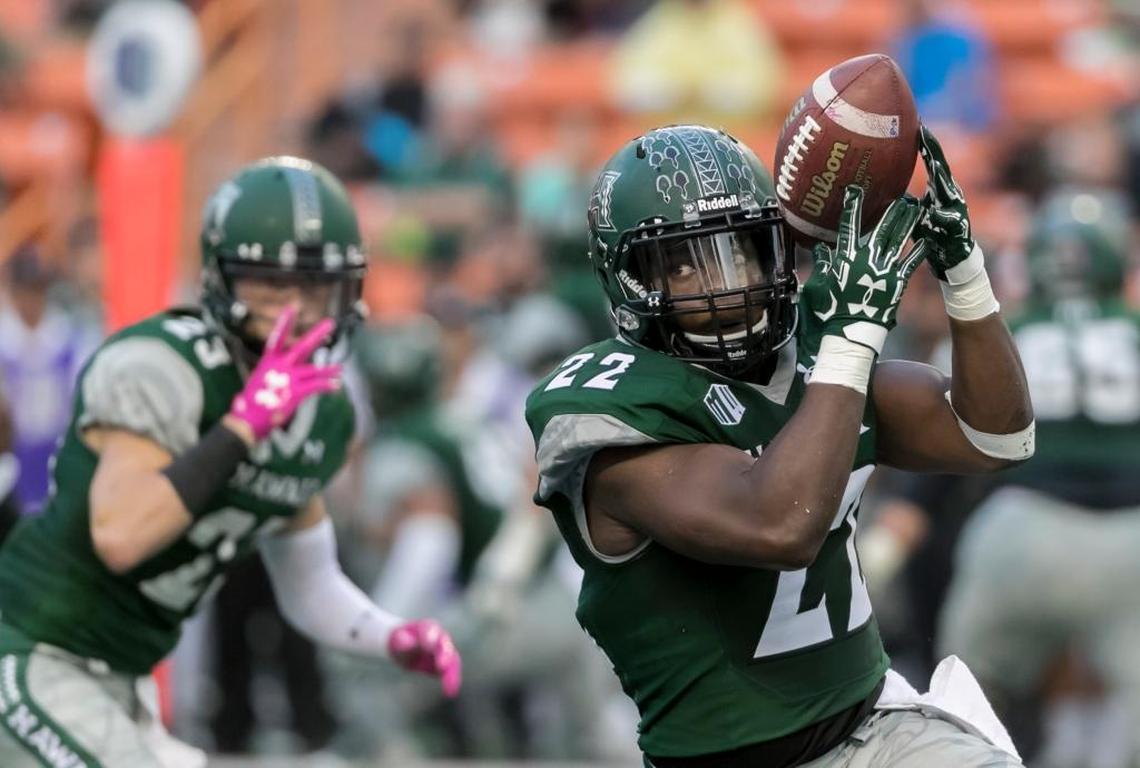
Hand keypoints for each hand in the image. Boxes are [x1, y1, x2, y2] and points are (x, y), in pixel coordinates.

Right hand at [228, 306, 340, 441]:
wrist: (247, 421)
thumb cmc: (252, 402)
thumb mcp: (259, 380)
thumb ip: (272, 373)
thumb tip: (278, 373)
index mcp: (268, 361)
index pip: (277, 337)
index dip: (284, 322)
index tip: (293, 306)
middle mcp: (279, 366)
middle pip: (301, 346)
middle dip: (317, 334)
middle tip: (331, 322)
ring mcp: (288, 379)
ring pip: (314, 369)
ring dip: (328, 369)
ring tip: (339, 368)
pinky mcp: (295, 393)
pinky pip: (316, 386)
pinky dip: (327, 385)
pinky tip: (336, 385)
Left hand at [388, 619, 461, 697]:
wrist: (404, 645)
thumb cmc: (398, 639)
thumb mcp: (396, 639)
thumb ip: (402, 640)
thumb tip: (408, 644)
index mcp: (426, 627)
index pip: (429, 629)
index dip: (429, 636)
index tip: (428, 644)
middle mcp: (439, 638)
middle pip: (444, 644)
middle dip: (444, 654)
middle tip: (442, 665)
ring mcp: (444, 651)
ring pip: (451, 659)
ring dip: (452, 672)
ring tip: (450, 687)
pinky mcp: (444, 664)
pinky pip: (450, 671)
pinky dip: (452, 681)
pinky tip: (450, 692)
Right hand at [802, 186, 925, 354]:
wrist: (848, 334)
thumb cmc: (828, 312)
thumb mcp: (818, 287)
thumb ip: (821, 265)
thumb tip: (820, 248)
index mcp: (845, 258)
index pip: (849, 227)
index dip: (852, 207)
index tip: (856, 190)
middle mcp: (866, 259)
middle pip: (881, 229)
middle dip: (892, 211)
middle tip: (901, 196)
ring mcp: (884, 270)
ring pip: (898, 240)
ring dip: (908, 222)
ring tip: (916, 208)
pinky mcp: (897, 283)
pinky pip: (911, 263)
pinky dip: (919, 250)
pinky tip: (927, 239)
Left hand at [916, 125, 974, 279]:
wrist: (953, 258)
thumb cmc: (932, 232)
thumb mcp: (915, 212)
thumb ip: (903, 198)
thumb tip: (882, 185)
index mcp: (939, 189)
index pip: (932, 161)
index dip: (925, 144)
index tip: (917, 124)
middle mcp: (950, 194)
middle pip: (940, 168)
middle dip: (933, 150)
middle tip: (924, 132)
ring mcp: (957, 209)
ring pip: (948, 189)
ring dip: (941, 175)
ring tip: (934, 162)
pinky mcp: (959, 228)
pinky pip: (950, 221)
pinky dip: (944, 217)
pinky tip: (938, 211)